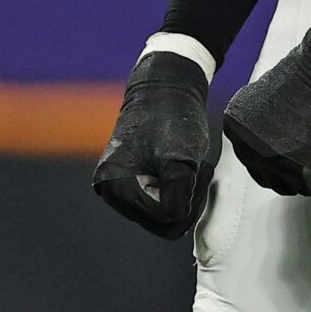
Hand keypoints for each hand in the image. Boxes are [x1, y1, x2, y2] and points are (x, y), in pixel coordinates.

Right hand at [93, 51, 216, 238]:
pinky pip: (160, 203)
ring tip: (191, 167)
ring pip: (163, 216)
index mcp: (117, 187)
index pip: (164, 217)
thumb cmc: (171, 117)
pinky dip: (177, 191)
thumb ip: (179, 194)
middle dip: (186, 200)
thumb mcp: (181, 159)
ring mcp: (120, 189)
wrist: (162, 88)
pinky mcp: (132, 183)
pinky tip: (183, 168)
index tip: (198, 170)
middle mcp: (112, 193)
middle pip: (162, 223)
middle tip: (198, 169)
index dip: (188, 198)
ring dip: (183, 196)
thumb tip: (175, 218)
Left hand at [220, 11, 310, 196]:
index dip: (279, 148)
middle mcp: (246, 146)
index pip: (251, 156)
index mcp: (235, 126)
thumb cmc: (308, 75)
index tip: (294, 134)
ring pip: (289, 185)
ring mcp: (270, 162)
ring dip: (307, 169)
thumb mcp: (268, 101)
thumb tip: (276, 142)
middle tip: (310, 144)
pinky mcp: (296, 172)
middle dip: (290, 164)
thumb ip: (264, 125)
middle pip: (267, 175)